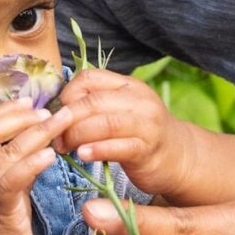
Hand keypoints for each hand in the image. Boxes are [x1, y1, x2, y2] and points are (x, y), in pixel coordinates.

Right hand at [0, 102, 74, 234]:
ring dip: (37, 133)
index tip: (31, 100)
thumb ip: (13, 165)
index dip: (7, 109)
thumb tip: (37, 139)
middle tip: (50, 110)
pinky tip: (51, 155)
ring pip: (6, 152)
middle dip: (22, 115)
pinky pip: (12, 181)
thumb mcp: (1, 190)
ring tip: (61, 122)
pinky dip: (31, 164)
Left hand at [54, 69, 193, 197]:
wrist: (180, 157)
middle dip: (67, 119)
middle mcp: (139, 100)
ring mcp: (146, 124)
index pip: (89, 78)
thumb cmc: (142, 134)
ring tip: (64, 148)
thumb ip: (97, 104)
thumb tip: (57, 109)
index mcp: (128, 86)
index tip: (57, 115)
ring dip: (77, 136)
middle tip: (53, 136)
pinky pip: (119, 147)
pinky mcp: (148, 149)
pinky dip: (97, 150)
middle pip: (93, 101)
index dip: (67, 94)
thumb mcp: (122, 110)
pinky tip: (83, 155)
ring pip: (104, 123)